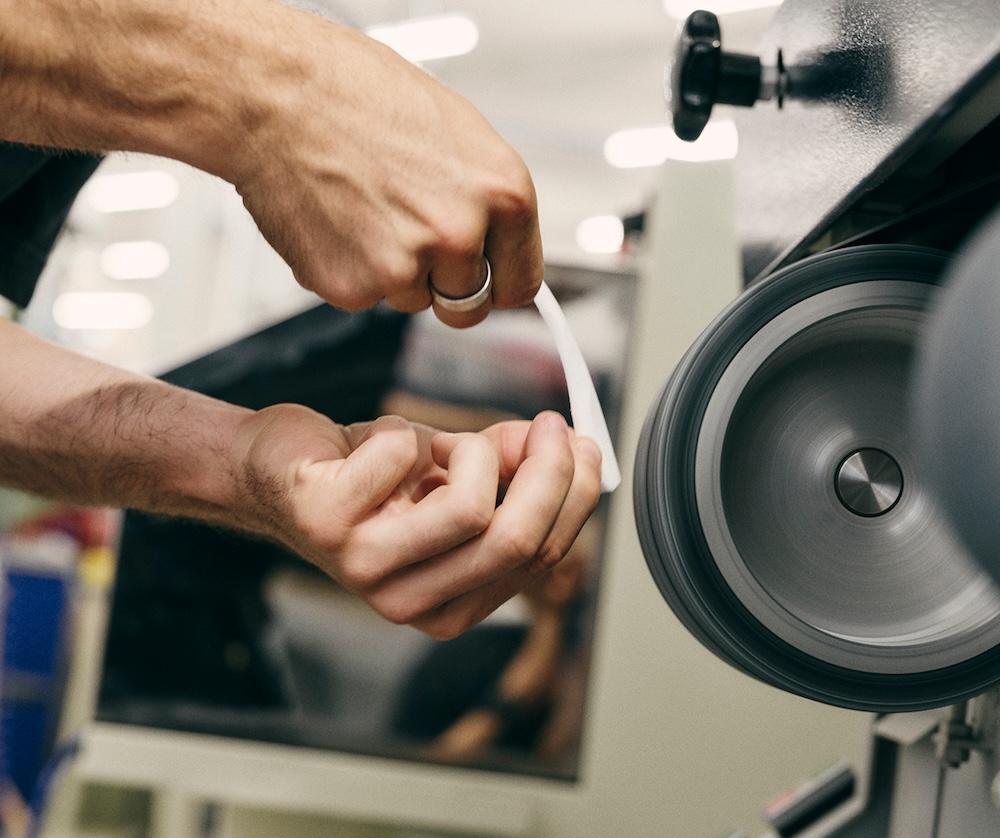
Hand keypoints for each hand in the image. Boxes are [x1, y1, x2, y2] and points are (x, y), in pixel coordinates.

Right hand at [234, 11, 543, 327]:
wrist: (275, 94)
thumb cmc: (358, 96)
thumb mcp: (455, 133)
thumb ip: (484, 199)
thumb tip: (494, 241)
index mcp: (503, 193)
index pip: (521, 281)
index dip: (497, 282)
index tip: (485, 281)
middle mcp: (461, 236)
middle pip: (468, 305)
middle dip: (443, 284)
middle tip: (410, 239)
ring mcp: (406, 268)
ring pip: (410, 300)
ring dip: (391, 271)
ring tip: (362, 208)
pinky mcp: (353, 288)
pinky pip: (362, 299)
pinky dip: (348, 270)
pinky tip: (335, 221)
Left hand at [235, 405, 600, 637]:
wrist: (276, 471)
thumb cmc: (368, 479)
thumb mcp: (455, 480)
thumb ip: (512, 472)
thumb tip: (568, 446)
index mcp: (453, 604)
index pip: (541, 556)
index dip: (573, 494)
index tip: (580, 442)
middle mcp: (410, 602)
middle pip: (515, 540)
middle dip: (549, 471)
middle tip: (549, 423)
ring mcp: (365, 568)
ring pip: (471, 508)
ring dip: (472, 450)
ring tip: (441, 444)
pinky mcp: (327, 520)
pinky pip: (404, 456)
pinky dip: (403, 431)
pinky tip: (378, 445)